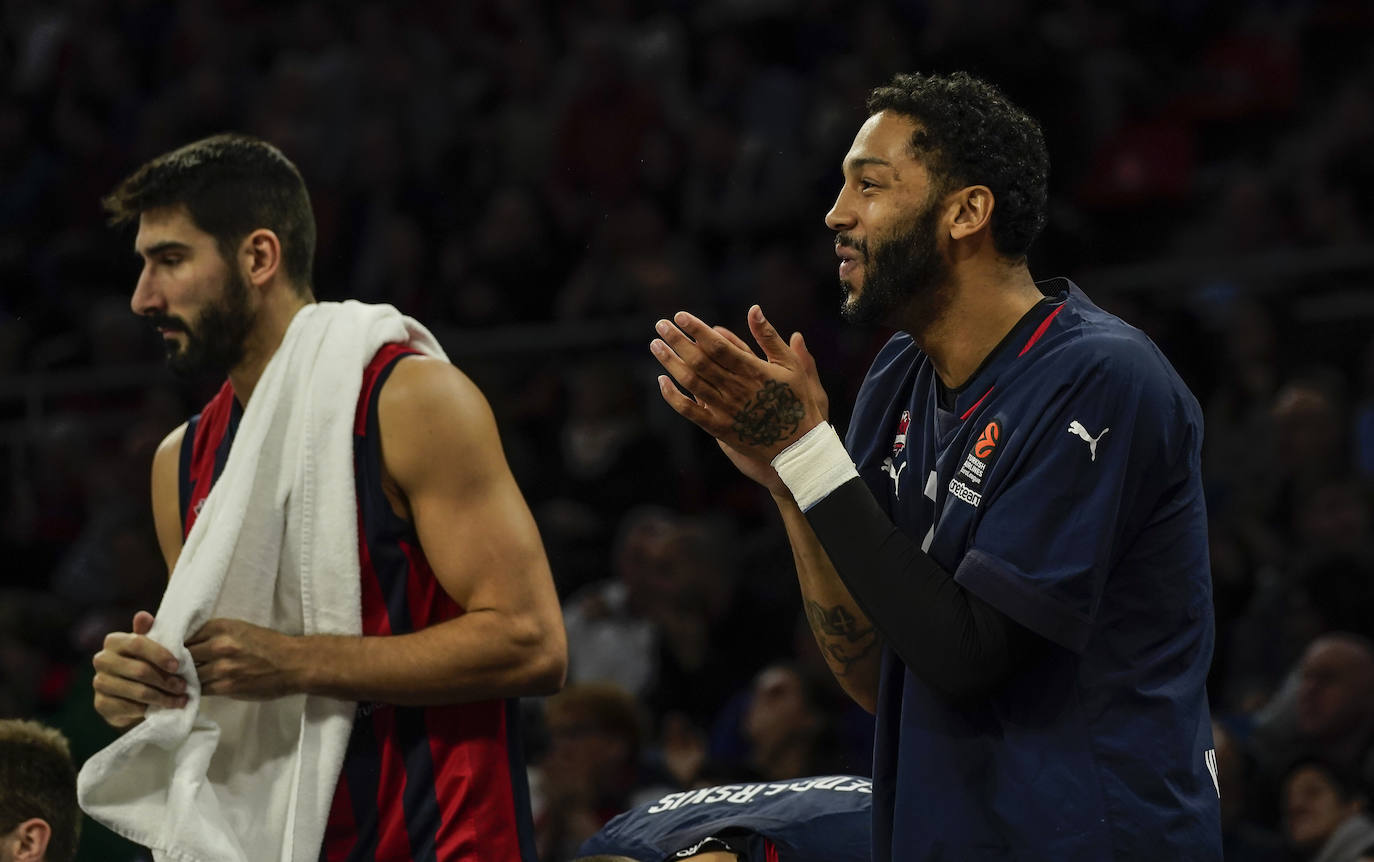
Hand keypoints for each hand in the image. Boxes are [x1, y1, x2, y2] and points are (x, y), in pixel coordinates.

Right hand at [92, 611, 187, 728]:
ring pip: (137, 691)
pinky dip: (150, 709)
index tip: (178, 666)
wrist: (130, 695)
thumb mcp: (152, 647)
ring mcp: (99, 682)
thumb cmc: (146, 663)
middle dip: (166, 680)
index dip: (160, 655)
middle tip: (183, 687)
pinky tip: (163, 709)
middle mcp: (101, 660)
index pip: (138, 643)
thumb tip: (142, 615)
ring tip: (180, 699)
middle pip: (140, 670)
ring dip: (163, 697)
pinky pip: (129, 707)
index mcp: (114, 641)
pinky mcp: (100, 704)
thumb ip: (150, 632)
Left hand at [186, 619, 299, 699]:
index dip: (177, 645)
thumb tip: (190, 645)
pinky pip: (201, 689)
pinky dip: (197, 690)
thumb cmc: (269, 645)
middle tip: (176, 668)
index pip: (184, 636)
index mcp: (221, 627)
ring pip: (190, 675)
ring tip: (185, 680)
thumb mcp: (241, 630)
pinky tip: (197, 689)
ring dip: (187, 678)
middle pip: (182, 656)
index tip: (175, 652)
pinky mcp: (226, 686)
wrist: (294, 663)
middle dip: (179, 663)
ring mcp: (222, 667)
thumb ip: (215, 636)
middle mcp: (219, 645)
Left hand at [651, 305, 829, 463]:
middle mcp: (736, 389)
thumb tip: (754, 309)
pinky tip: (661, 381)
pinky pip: (689, 411)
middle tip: (660, 325)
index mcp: (753, 370)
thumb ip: (769, 337)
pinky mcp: (719, 428)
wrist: (798, 446)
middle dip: (677, 340)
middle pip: (699, 360)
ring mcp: (725, 410)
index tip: (680, 316)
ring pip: (691, 382)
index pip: (717, 345)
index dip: (697, 329)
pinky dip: (673, 396)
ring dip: (670, 362)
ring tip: (655, 345)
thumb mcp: (790, 365)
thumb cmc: (797, 400)